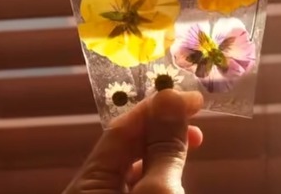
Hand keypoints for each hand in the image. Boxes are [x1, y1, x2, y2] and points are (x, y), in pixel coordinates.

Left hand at [64, 90, 204, 193]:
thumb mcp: (159, 191)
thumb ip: (164, 148)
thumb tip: (172, 97)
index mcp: (85, 185)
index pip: (118, 131)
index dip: (154, 108)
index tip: (190, 96)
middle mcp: (93, 191)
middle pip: (127, 150)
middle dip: (161, 129)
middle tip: (195, 115)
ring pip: (137, 170)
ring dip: (165, 151)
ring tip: (194, 138)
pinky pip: (143, 187)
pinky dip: (163, 174)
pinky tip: (179, 169)